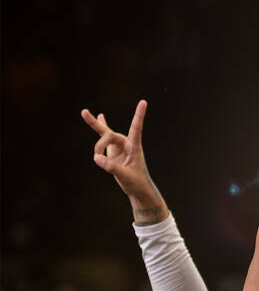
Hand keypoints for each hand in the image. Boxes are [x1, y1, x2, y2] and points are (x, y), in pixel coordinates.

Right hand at [81, 100, 167, 223]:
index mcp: (135, 147)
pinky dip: (99, 129)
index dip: (139, 115)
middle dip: (100, 138)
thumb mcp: (125, 176)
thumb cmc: (137, 182)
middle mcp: (127, 144)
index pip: (136, 128)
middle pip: (110, 135)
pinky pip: (103, 141)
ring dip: (95, 130)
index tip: (143, 102)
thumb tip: (96, 158)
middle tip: (88, 128)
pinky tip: (99, 116)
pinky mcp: (112, 152)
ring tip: (83, 112)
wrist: (137, 189)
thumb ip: (111, 167)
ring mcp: (119, 147)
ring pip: (105, 136)